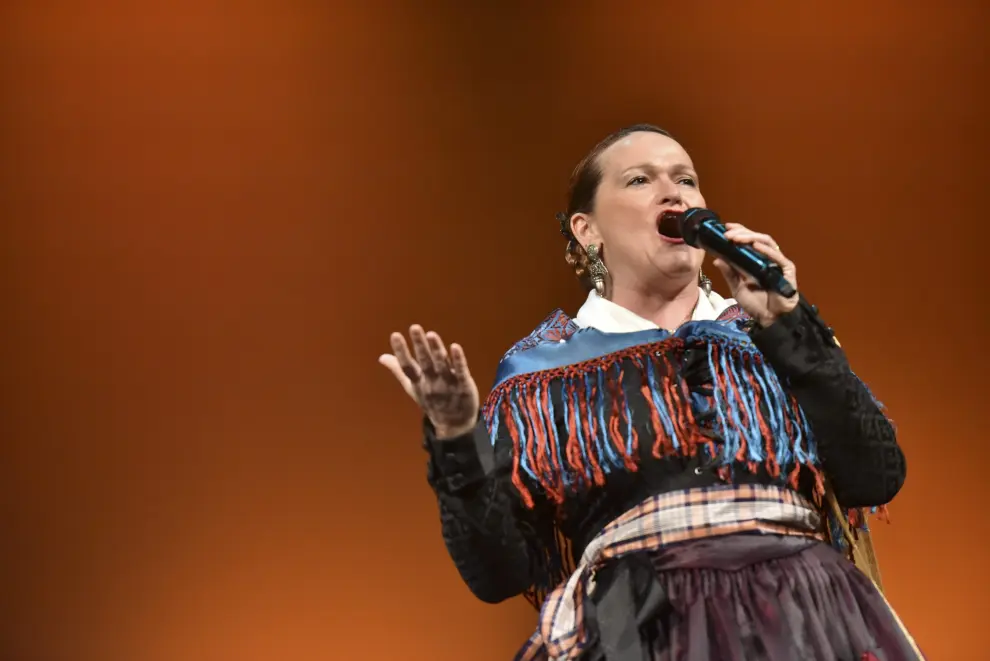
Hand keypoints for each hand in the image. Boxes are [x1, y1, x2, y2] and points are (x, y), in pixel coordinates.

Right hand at [378, 325, 479, 439]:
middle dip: (420, 346)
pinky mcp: (464, 385)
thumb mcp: (413, 386)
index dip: (401, 351)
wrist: (454, 424)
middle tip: (415, 327)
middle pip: (425, 362)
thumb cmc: (431, 400)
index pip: (407, 366)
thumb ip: (399, 370)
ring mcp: (448, 383)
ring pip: (442, 364)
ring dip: (437, 350)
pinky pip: (461, 371)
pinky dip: (458, 360)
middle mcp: (432, 381)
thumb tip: (382, 357)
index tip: (395, 335)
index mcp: (419, 381)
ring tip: (431, 334)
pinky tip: (455, 346)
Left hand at [712, 223, 798, 326]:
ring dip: (751, 238)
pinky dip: (766, 250)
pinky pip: (777, 257)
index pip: (748, 241)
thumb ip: (729, 274)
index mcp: (756, 260)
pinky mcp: (787, 270)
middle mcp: (767, 258)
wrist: (770, 319)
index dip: (739, 232)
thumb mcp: (737, 288)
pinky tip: (755, 245)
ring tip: (737, 238)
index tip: (725, 228)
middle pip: (757, 238)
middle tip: (727, 233)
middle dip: (742, 233)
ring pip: (766, 243)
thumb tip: (717, 259)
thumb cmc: (756, 304)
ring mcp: (778, 263)